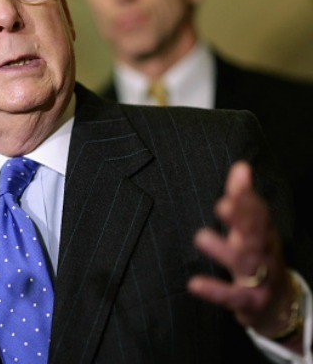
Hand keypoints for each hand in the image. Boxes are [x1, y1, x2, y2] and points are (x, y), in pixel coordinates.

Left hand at [188, 161, 300, 344]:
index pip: (260, 212)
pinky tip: (194, 283)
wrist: (279, 307)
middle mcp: (264, 254)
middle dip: (242, 220)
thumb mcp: (253, 230)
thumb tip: (240, 166)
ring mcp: (259, 279)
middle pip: (255, 235)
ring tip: (200, 237)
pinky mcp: (249, 302)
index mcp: (264, 234)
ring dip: (224, 251)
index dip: (248, 196)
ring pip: (245, 264)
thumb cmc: (258, 259)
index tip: (238, 176)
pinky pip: (232, 297)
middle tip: (223, 204)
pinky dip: (215, 291)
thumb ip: (243, 200)